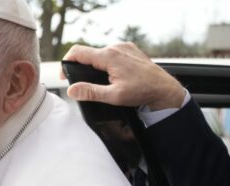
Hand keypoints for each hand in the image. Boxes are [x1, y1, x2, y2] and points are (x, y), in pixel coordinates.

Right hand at [61, 42, 185, 110]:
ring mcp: (124, 46)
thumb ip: (90, 92)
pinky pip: (112, 53)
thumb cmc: (142, 91)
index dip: (66, 63)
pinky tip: (114, 75)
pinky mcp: (130, 49)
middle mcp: (116, 47)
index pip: (78, 52)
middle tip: (84, 83)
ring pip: (100, 53)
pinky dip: (107, 63)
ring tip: (102, 81)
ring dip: (96, 65)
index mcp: (109, 56)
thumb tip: (72, 90)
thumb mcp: (113, 96)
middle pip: (89, 53)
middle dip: (82, 67)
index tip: (65, 75)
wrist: (164, 88)